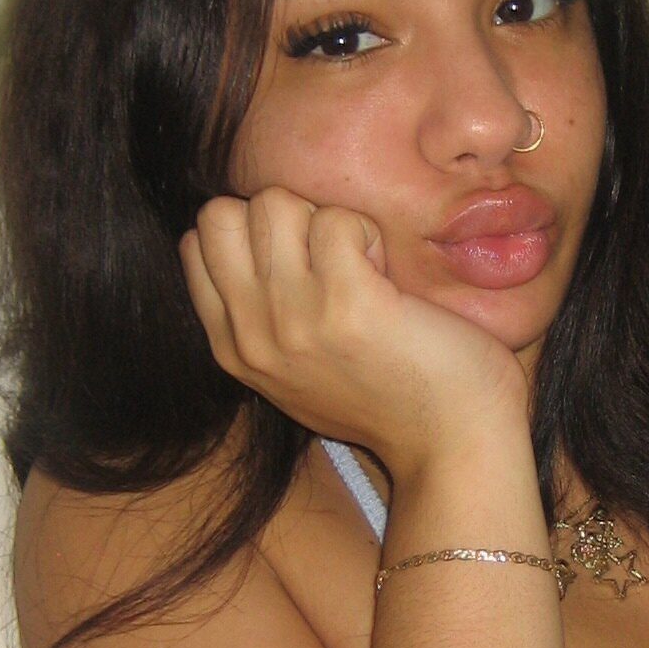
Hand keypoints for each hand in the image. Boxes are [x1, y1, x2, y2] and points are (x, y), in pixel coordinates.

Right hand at [178, 186, 529, 478]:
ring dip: (326, 222)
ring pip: (275, 204)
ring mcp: (294, 321)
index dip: (252, 231)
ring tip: (360, 268)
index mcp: (233, 350)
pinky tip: (386, 277)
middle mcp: (252, 337)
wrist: (452, 443)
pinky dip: (367, 234)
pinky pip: (337, 220)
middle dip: (280, 216)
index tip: (301, 265)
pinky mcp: (347, 304)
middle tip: (328, 259)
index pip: (197, 243)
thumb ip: (260, 317)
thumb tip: (252, 241)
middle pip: (222, 215)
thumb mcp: (294, 372)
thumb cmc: (389, 398)